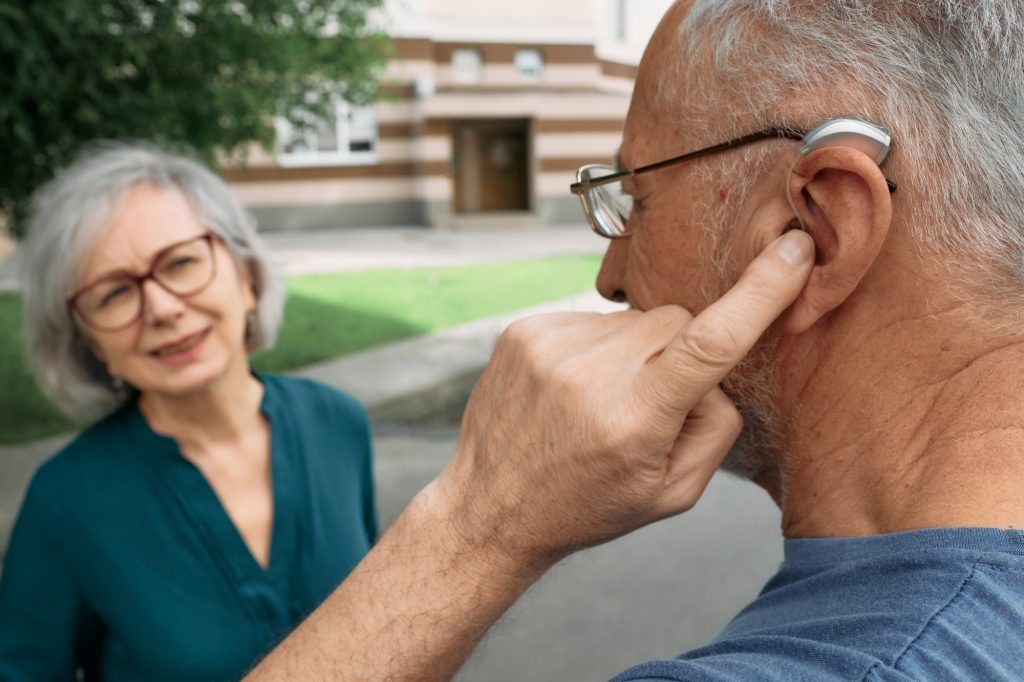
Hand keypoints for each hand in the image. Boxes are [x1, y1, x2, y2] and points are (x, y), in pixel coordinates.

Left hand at [435, 230, 814, 568]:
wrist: (491, 506)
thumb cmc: (588, 505)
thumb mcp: (671, 494)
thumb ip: (716, 428)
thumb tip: (718, 370)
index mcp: (635, 419)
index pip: (712, 342)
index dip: (762, 291)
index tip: (795, 249)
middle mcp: (590, 373)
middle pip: (676, 321)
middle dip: (681, 352)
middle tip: (652, 403)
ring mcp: (551, 346)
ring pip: (633, 319)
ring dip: (634, 352)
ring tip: (600, 401)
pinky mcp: (525, 330)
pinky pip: (593, 319)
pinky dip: (596, 348)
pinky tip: (573, 388)